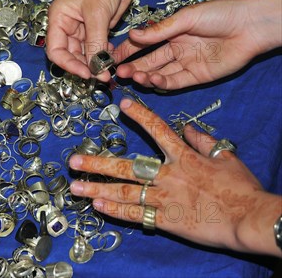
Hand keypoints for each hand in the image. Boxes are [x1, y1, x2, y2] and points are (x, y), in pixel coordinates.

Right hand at [46, 0, 137, 81]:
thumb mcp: (97, 14)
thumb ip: (95, 43)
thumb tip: (95, 69)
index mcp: (58, 18)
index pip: (55, 50)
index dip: (68, 65)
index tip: (86, 74)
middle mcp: (67, 25)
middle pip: (70, 54)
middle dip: (84, 66)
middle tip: (101, 76)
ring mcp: (83, 28)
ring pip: (84, 53)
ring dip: (95, 63)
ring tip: (108, 70)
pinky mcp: (98, 28)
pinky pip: (97, 47)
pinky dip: (103, 55)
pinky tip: (112, 59)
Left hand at [69, 99, 281, 255]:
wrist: (249, 218)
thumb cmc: (241, 189)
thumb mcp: (226, 158)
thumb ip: (204, 141)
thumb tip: (188, 128)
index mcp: (183, 157)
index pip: (158, 129)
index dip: (140, 115)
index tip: (122, 105)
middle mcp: (168, 175)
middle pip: (126, 166)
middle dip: (97, 163)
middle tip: (73, 161)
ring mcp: (164, 198)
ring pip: (124, 192)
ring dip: (97, 188)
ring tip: (75, 187)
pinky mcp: (166, 219)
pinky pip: (136, 214)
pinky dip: (116, 210)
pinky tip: (98, 206)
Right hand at [115, 0, 281, 89]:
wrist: (250, 25)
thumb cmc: (220, 14)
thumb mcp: (185, 18)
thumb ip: (159, 30)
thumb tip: (133, 35)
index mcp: (171, 33)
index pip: (143, 44)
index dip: (127, 50)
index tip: (111, 57)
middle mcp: (177, 49)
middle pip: (149, 61)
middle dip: (132, 67)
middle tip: (118, 72)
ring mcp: (186, 64)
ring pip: (160, 73)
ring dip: (145, 75)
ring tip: (132, 76)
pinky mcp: (198, 76)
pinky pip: (176, 81)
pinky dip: (163, 82)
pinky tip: (153, 79)